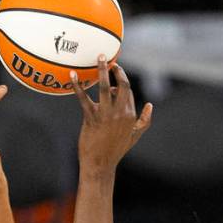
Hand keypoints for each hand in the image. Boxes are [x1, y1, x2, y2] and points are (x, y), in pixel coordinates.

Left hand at [70, 57, 152, 173]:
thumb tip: (150, 105)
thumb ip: (145, 120)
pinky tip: (72, 76)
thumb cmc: (116, 151)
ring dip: (102, 70)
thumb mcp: (134, 136)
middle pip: (121, 85)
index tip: (115, 72)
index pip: (128, 91)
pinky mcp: (91, 118)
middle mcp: (120, 112)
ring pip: (105, 87)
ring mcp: (105, 115)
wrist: (100, 164)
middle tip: (107, 59)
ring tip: (99, 57)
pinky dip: (77, 86)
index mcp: (130, 114)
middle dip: (116, 70)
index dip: (121, 80)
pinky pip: (84, 98)